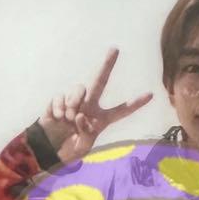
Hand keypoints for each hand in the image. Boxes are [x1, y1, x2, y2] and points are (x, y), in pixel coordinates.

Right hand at [39, 48, 152, 162]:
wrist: (48, 150)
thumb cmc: (68, 151)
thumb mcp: (82, 148)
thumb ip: (86, 133)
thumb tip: (80, 115)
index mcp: (101, 120)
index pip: (121, 111)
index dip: (135, 104)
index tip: (150, 95)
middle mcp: (89, 107)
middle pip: (100, 81)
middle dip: (107, 65)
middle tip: (115, 48)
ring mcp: (74, 102)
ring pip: (79, 88)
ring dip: (73, 101)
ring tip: (67, 118)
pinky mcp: (58, 101)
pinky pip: (61, 96)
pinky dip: (59, 106)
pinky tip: (57, 117)